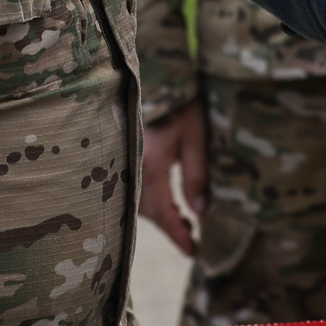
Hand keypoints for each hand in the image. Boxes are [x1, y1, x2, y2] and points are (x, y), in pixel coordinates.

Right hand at [139, 100, 207, 256]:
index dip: (178, 236)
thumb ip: (196, 176)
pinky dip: (150, 200)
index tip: (194, 252)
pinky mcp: (126, 151)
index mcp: (151, 165)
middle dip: (169, 227)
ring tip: (183, 222)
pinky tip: (166, 201)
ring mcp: (125, 158)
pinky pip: (133, 186)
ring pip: (138, 201)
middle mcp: (132, 165)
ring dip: (160, 214)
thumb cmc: (183, 103)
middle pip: (147, 211)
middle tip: (192, 240)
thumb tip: (199, 213)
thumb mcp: (197, 138)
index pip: (163, 213)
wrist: (162, 73)